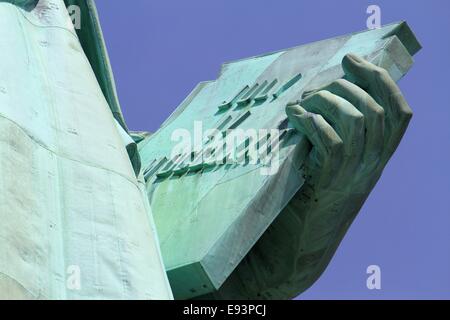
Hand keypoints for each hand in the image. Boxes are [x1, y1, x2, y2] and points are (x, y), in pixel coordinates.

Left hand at [215, 53, 412, 298]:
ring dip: (325, 101)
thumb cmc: (309, 200)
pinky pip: (329, 140)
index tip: (353, 60)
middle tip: (313, 89)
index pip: (399, 113)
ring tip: (300, 104)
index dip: (381, 80)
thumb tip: (324, 97)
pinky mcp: (327, 184)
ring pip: (355, 120)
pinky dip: (310, 121)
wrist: (299, 246)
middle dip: (344, 86)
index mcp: (377, 160)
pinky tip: (292, 117)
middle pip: (376, 109)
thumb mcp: (333, 167)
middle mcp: (372, 167)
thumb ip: (338, 140)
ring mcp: (351, 176)